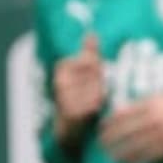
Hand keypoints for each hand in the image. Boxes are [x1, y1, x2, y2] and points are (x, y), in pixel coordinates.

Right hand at [52, 33, 105, 147]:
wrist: (69, 129)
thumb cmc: (80, 96)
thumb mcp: (86, 72)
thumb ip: (89, 53)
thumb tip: (91, 33)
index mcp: (63, 68)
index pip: (92, 61)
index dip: (98, 70)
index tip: (93, 78)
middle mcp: (61, 81)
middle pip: (97, 76)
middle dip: (101, 85)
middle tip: (95, 93)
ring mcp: (65, 97)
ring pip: (98, 90)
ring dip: (101, 97)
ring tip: (93, 102)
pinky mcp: (71, 112)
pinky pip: (95, 105)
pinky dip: (98, 108)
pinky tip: (93, 112)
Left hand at [99, 96, 162, 162]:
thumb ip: (144, 103)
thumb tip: (122, 110)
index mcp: (150, 103)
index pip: (120, 115)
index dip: (107, 124)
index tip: (100, 130)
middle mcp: (153, 117)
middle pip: (123, 131)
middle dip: (109, 140)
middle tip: (101, 147)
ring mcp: (161, 132)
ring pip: (133, 146)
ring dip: (120, 153)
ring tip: (112, 158)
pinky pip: (148, 155)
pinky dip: (136, 161)